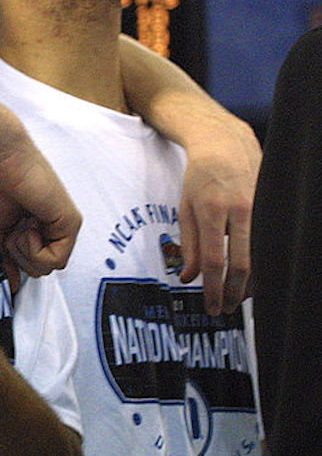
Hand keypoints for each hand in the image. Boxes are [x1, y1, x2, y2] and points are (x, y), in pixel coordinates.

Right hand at [0, 129, 80, 276]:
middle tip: (12, 229)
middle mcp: (55, 227)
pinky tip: (28, 225)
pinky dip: (34, 248)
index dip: (15, 259)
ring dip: (25, 252)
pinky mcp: (70, 223)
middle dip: (19, 257)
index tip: (5, 236)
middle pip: (41, 270)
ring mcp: (65, 225)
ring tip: (20, 224)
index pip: (35, 263)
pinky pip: (55, 259)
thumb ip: (6, 258)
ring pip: (49, 268)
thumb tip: (12, 285)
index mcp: (39, 227)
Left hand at [177, 116, 260, 314]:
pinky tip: (251, 279)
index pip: (214, 262)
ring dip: (250, 284)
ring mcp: (260, 209)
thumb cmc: (199, 179)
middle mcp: (240, 212)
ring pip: (260, 257)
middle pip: (242, 265)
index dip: (213, 289)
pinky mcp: (271, 208)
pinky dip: (260, 265)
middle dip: (234, 294)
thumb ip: (187, 245)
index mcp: (213, 212)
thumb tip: (187, 278)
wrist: (227, 145)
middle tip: (225, 310)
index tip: (211, 308)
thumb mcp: (184, 209)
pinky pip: (267, 244)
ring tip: (237, 299)